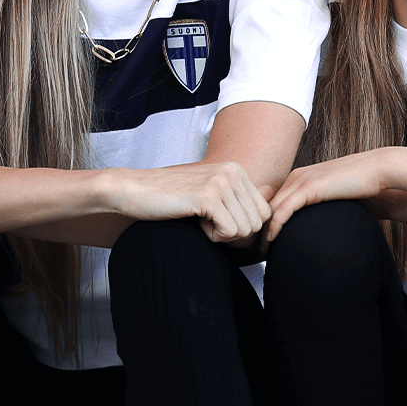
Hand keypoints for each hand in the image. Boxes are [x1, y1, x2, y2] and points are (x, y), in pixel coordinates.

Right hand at [104, 161, 271, 243]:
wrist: (135, 191)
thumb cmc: (171, 197)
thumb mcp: (210, 192)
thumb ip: (240, 194)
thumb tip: (271, 192)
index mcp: (236, 169)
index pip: (263, 212)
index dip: (242, 226)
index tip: (217, 220)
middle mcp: (232, 171)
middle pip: (257, 223)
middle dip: (234, 232)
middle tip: (208, 222)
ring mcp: (221, 182)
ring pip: (245, 230)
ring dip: (222, 235)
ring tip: (200, 220)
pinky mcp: (208, 196)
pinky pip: (229, 232)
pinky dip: (212, 236)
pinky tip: (194, 221)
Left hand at [265, 151, 386, 242]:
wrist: (378, 171)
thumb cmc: (361, 188)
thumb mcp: (333, 197)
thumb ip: (319, 207)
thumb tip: (315, 227)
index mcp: (299, 178)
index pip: (272, 201)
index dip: (264, 221)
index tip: (263, 242)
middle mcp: (295, 177)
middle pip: (265, 205)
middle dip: (258, 227)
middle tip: (254, 251)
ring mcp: (300, 180)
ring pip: (270, 209)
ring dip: (262, 231)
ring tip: (260, 252)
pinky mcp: (308, 188)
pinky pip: (283, 211)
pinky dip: (274, 227)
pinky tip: (270, 242)